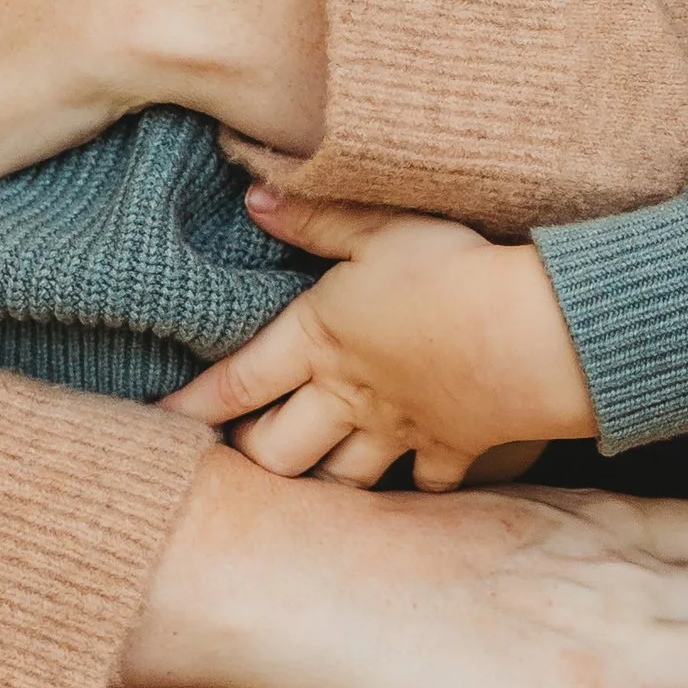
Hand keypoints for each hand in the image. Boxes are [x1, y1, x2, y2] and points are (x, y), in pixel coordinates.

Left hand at [165, 195, 595, 486]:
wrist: (530, 334)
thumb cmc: (449, 273)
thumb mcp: (378, 229)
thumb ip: (314, 218)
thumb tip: (252, 196)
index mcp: (319, 341)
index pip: (236, 381)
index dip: (191, 404)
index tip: (157, 420)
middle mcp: (349, 398)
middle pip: (277, 451)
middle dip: (249, 458)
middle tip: (232, 455)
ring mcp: (401, 431)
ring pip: (340, 479)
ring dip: (319, 483)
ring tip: (303, 481)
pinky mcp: (454, 450)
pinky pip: (423, 489)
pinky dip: (411, 491)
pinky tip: (406, 487)